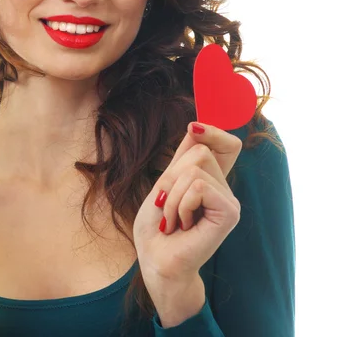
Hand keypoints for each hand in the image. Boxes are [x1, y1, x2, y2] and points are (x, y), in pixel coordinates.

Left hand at [133, 122, 242, 283]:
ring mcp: (229, 200)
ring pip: (195, 168)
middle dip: (171, 176)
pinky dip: (180, 204)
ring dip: (172, 195)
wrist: (156, 259)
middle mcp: (224, 188)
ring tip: (174, 219)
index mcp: (211, 180)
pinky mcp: (230, 212)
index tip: (193, 128)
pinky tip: (183, 225)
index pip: (228, 143)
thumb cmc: (157, 226)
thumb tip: (196, 125)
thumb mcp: (165, 183)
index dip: (214, 130)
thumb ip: (183, 157)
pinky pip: (198, 186)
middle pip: (200, 150)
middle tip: (168, 205)